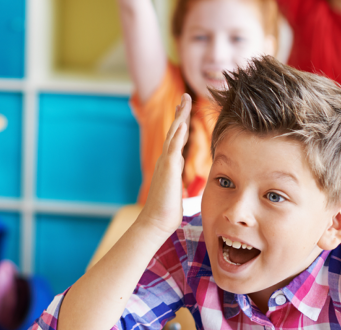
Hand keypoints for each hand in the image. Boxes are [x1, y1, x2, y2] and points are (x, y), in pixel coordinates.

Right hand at [138, 93, 191, 233]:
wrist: (155, 221)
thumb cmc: (166, 211)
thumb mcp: (175, 192)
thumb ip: (176, 182)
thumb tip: (179, 184)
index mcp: (170, 164)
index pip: (176, 140)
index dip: (181, 124)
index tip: (184, 110)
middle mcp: (166, 160)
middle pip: (174, 131)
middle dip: (180, 113)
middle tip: (184, 97)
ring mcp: (166, 162)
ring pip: (174, 134)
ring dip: (180, 116)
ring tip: (184, 100)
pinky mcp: (168, 168)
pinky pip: (174, 147)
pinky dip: (178, 133)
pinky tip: (183, 122)